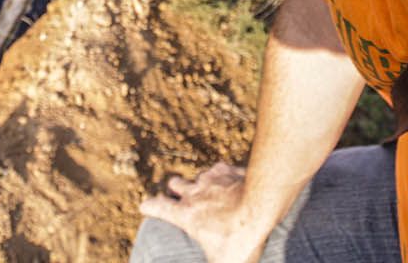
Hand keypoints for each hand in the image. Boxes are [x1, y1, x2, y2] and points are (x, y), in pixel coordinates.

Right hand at [138, 163, 270, 262]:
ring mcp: (211, 178)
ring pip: (198, 175)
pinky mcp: (229, 170)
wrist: (261, 204)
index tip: (146, 207)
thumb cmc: (239, 237)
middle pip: (175, 183)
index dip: (149, 206)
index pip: (156, 206)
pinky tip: (232, 183)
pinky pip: (221, 169)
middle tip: (185, 200)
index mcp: (186, 215)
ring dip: (202, 184)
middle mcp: (194, 193)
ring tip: (213, 194)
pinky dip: (224, 176)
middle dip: (176, 190)